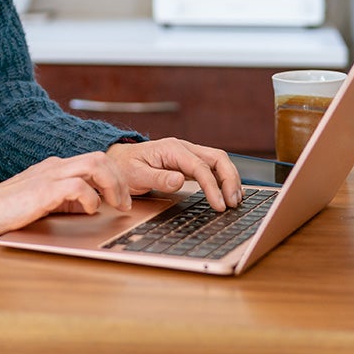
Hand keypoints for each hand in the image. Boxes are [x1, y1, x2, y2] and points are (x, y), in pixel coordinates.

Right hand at [0, 152, 131, 235]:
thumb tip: (93, 204)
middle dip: (120, 181)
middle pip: (100, 158)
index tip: (123, 200)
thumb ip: (67, 199)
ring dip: (112, 186)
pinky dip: (90, 198)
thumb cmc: (10, 209)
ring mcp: (49, 175)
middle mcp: (56, 166)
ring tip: (115, 206)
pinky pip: (77, 186)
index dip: (116, 179)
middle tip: (125, 205)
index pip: (95, 162)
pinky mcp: (43, 190)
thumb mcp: (46, 202)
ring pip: (94, 165)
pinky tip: (88, 211)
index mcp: (56, 167)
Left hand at [105, 139, 242, 210]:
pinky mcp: (189, 163)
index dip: (213, 187)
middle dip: (230, 179)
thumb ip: (158, 178)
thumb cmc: (125, 167)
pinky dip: (223, 179)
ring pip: (218, 161)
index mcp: (172, 149)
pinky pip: (212, 168)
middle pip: (217, 158)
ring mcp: (188, 154)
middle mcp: (183, 148)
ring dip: (230, 179)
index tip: (219, 205)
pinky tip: (228, 193)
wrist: (118, 160)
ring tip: (235, 200)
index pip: (200, 167)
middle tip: (233, 202)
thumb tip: (180, 181)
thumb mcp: (136, 174)